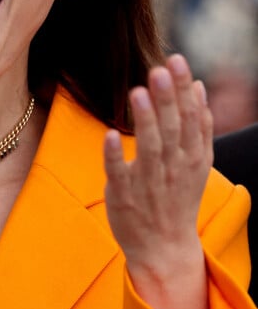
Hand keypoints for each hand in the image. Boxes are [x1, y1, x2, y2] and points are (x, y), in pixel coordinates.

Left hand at [103, 53, 213, 308]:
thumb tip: (197, 86)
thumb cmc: (177, 198)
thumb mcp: (196, 163)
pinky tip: (110, 135)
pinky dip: (115, 155)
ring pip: (149, 148)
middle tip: (159, 69)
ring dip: (144, 121)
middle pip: (171, 128)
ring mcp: (148, 182)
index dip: (182, 88)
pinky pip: (119, 173)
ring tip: (137, 92)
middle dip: (166, 98)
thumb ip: (198, 126)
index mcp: (191, 156)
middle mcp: (173, 167)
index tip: (175, 60)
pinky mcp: (124, 195)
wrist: (164, 248)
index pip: (190, 117)